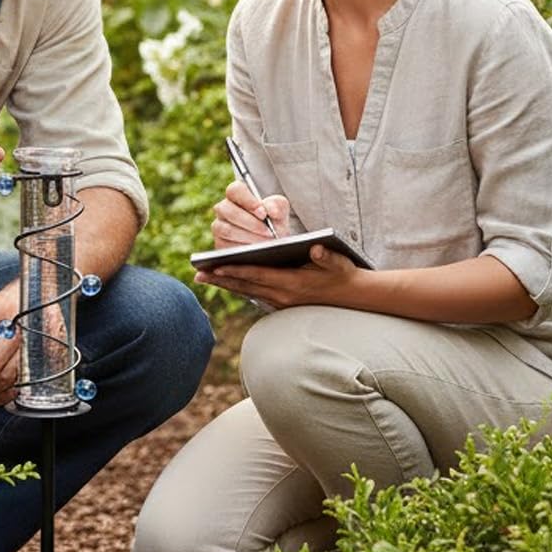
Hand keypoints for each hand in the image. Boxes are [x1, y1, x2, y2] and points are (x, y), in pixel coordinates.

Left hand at [202, 244, 361, 309]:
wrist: (353, 296)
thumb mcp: (338, 262)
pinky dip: (239, 288)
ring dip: (226, 284)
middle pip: (246, 286)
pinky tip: (226, 282)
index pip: (258, 275)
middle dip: (222, 279)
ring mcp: (282, 302)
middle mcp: (283, 296)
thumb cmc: (343, 273)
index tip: (216, 266)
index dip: (236, 270)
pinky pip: (255, 295)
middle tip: (198, 274)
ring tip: (205, 277)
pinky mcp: (282, 303)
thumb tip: (316, 248)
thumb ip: (327, 256)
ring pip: (248, 291)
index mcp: (293, 283)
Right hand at [211, 180, 291, 247]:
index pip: (234, 190)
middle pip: (228, 210)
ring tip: (265, 243)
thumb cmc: (273, 222)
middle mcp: (224, 209)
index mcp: (237, 195)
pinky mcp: (219, 244)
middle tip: (268, 232)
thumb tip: (270, 209)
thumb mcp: (279, 211)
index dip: (248, 201)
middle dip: (251, 223)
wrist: (273, 243)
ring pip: (227, 230)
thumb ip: (277, 205)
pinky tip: (256, 251)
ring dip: (249, 237)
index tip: (263, 213)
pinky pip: (226, 246)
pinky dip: (243, 249)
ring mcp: (219, 226)